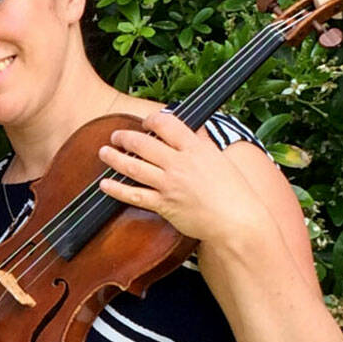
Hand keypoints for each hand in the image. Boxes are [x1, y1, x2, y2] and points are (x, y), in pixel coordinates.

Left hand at [97, 110, 268, 243]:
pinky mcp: (164, 204)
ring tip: (104, 152)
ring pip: (133, 166)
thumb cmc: (235, 192)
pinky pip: (134, 195)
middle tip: (116, 136)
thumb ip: (202, 143)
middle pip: (143, 144)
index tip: (145, 122)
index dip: (151, 119)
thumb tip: (193, 129)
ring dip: (114, 157)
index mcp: (196, 149)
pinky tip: (104, 184)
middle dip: (124, 137)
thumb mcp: (220, 159)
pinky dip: (116, 189)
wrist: (238, 222)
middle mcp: (179, 164)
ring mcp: (169, 184)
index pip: (167, 124)